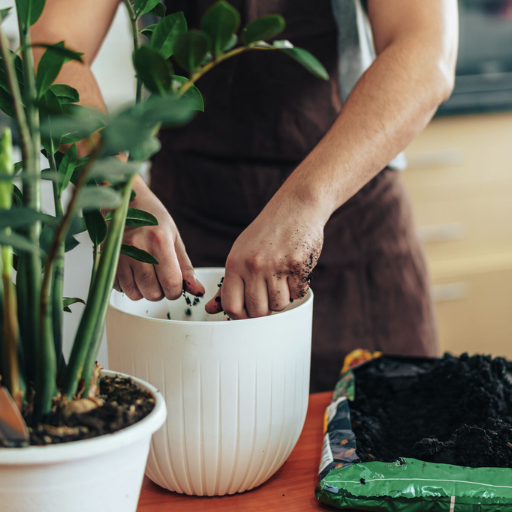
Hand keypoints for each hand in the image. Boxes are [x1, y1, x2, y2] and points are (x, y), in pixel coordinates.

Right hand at [114, 175, 203, 300]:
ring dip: (143, 290)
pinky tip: (132, 271)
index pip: (171, 284)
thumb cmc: (152, 217)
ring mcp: (119, 255)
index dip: (176, 291)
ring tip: (146, 273)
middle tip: (160, 277)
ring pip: (135, 294)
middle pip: (153, 293)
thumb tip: (198, 291)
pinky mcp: (106, 260)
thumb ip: (186, 267)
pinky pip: (119, 288)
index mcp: (159, 241)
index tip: (175, 285)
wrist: (125, 201)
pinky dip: (128, 286)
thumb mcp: (174, 238)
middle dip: (161, 291)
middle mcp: (137, 248)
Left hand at [205, 196, 323, 318]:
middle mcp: (253, 265)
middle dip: (264, 310)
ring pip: (279, 305)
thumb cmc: (267, 233)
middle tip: (268, 295)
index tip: (248, 313)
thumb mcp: (240, 253)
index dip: (240, 316)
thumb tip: (211, 309)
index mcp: (235, 263)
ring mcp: (276, 266)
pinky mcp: (298, 265)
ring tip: (282, 280)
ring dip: (283, 299)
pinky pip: (298, 294)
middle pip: (257, 311)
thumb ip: (228, 283)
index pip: (231, 305)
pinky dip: (298, 289)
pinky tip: (294, 273)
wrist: (296, 206)